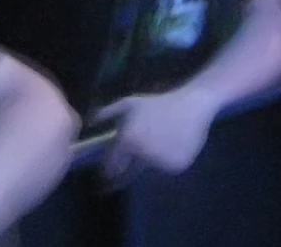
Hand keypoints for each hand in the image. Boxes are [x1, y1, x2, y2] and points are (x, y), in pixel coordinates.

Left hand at [94, 87, 216, 184]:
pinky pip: (165, 170)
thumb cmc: (158, 104)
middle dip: (125, 173)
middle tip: (129, 168)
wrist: (191, 105)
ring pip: (148, 171)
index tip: (105, 177)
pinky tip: (171, 146)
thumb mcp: (130, 103)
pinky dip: (165, 162)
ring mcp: (160, 162)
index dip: (107, 172)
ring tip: (158, 144)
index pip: (111, 165)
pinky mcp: (175, 166)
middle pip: (128, 173)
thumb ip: (107, 113)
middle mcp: (142, 154)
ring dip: (148, 164)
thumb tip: (89, 123)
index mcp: (128, 140)